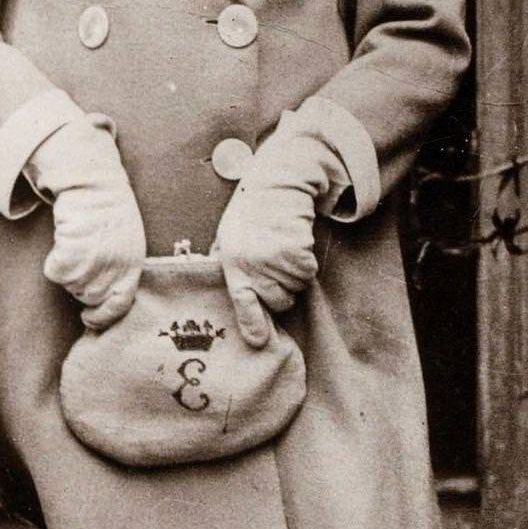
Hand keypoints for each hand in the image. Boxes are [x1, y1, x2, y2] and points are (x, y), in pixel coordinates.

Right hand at [29, 118, 145, 330]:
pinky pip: (56, 272)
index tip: (88, 319)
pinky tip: (64, 241)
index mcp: (134, 266)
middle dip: (80, 285)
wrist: (94, 183)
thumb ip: (120, 272)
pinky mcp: (74, 250)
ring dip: (67, 270)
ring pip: (70, 285)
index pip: (120, 306)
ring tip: (75, 245)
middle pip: (88, 297)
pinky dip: (54, 261)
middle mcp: (117, 266)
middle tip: (81, 259)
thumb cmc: (109, 212)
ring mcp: (96, 260)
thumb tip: (100, 303)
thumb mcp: (128, 244)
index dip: (102, 317)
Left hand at [215, 179, 318, 344]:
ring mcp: (277, 261)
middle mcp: (254, 266)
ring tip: (281, 251)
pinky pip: (308, 273)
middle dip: (280, 293)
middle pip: (279, 302)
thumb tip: (218, 287)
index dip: (252, 324)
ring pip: (296, 288)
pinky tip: (293, 245)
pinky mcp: (299, 253)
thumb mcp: (226, 238)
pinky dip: (305, 264)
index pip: (242, 302)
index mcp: (233, 265)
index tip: (259, 342)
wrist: (275, 187)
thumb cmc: (248, 214)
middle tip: (273, 269)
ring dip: (293, 277)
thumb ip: (225, 265)